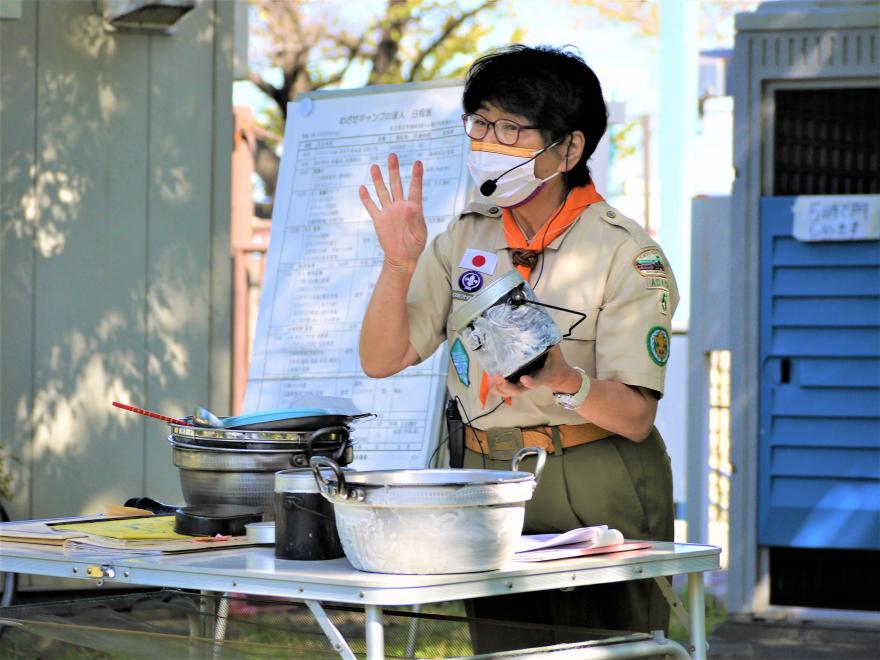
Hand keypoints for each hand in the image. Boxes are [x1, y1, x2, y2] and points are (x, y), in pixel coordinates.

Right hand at [359, 153, 426, 270]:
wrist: (402, 258)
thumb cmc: (415, 245)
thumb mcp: (419, 232)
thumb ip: (415, 219)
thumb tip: (413, 206)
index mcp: (413, 208)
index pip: (415, 189)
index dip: (416, 176)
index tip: (418, 162)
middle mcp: (400, 206)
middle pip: (396, 185)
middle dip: (394, 170)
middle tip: (392, 155)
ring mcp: (388, 212)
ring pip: (382, 192)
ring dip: (378, 180)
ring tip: (374, 166)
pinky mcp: (379, 220)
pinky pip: (371, 207)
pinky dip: (366, 198)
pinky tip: (362, 188)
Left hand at [486, 345, 577, 398]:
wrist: (557, 376)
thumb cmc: (555, 362)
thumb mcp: (555, 350)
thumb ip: (548, 342)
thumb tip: (539, 326)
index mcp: (543, 376)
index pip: (537, 381)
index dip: (531, 382)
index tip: (523, 379)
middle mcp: (531, 382)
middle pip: (518, 390)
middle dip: (506, 386)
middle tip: (496, 377)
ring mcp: (523, 385)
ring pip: (510, 392)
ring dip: (499, 388)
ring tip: (490, 378)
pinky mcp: (517, 384)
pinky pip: (506, 389)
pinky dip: (497, 387)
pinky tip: (489, 378)